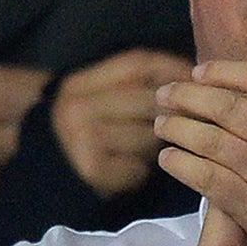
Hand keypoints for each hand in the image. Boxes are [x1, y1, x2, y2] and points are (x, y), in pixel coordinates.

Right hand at [53, 49, 192, 198]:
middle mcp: (77, 105)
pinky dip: (143, 172)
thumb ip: (137, 86)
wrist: (48, 182)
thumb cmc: (89, 138)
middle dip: (178, 111)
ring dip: (159, 145)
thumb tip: (192, 75)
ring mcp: (82, 136)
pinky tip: (138, 173)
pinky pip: (139, 166)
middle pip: (148, 99)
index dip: (173, 67)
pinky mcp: (92, 168)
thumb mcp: (103, 103)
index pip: (138, 63)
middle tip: (197, 121)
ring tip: (155, 151)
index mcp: (81, 83)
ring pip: (148, 134)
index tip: (199, 79)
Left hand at [155, 29, 246, 245]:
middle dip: (189, 96)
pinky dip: (182, 165)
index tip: (198, 72)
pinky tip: (167, 159)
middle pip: (228, 107)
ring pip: (212, 141)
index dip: (223, 71)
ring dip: (178, 129)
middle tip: (165, 94)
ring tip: (160, 123)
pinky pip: (206, 178)